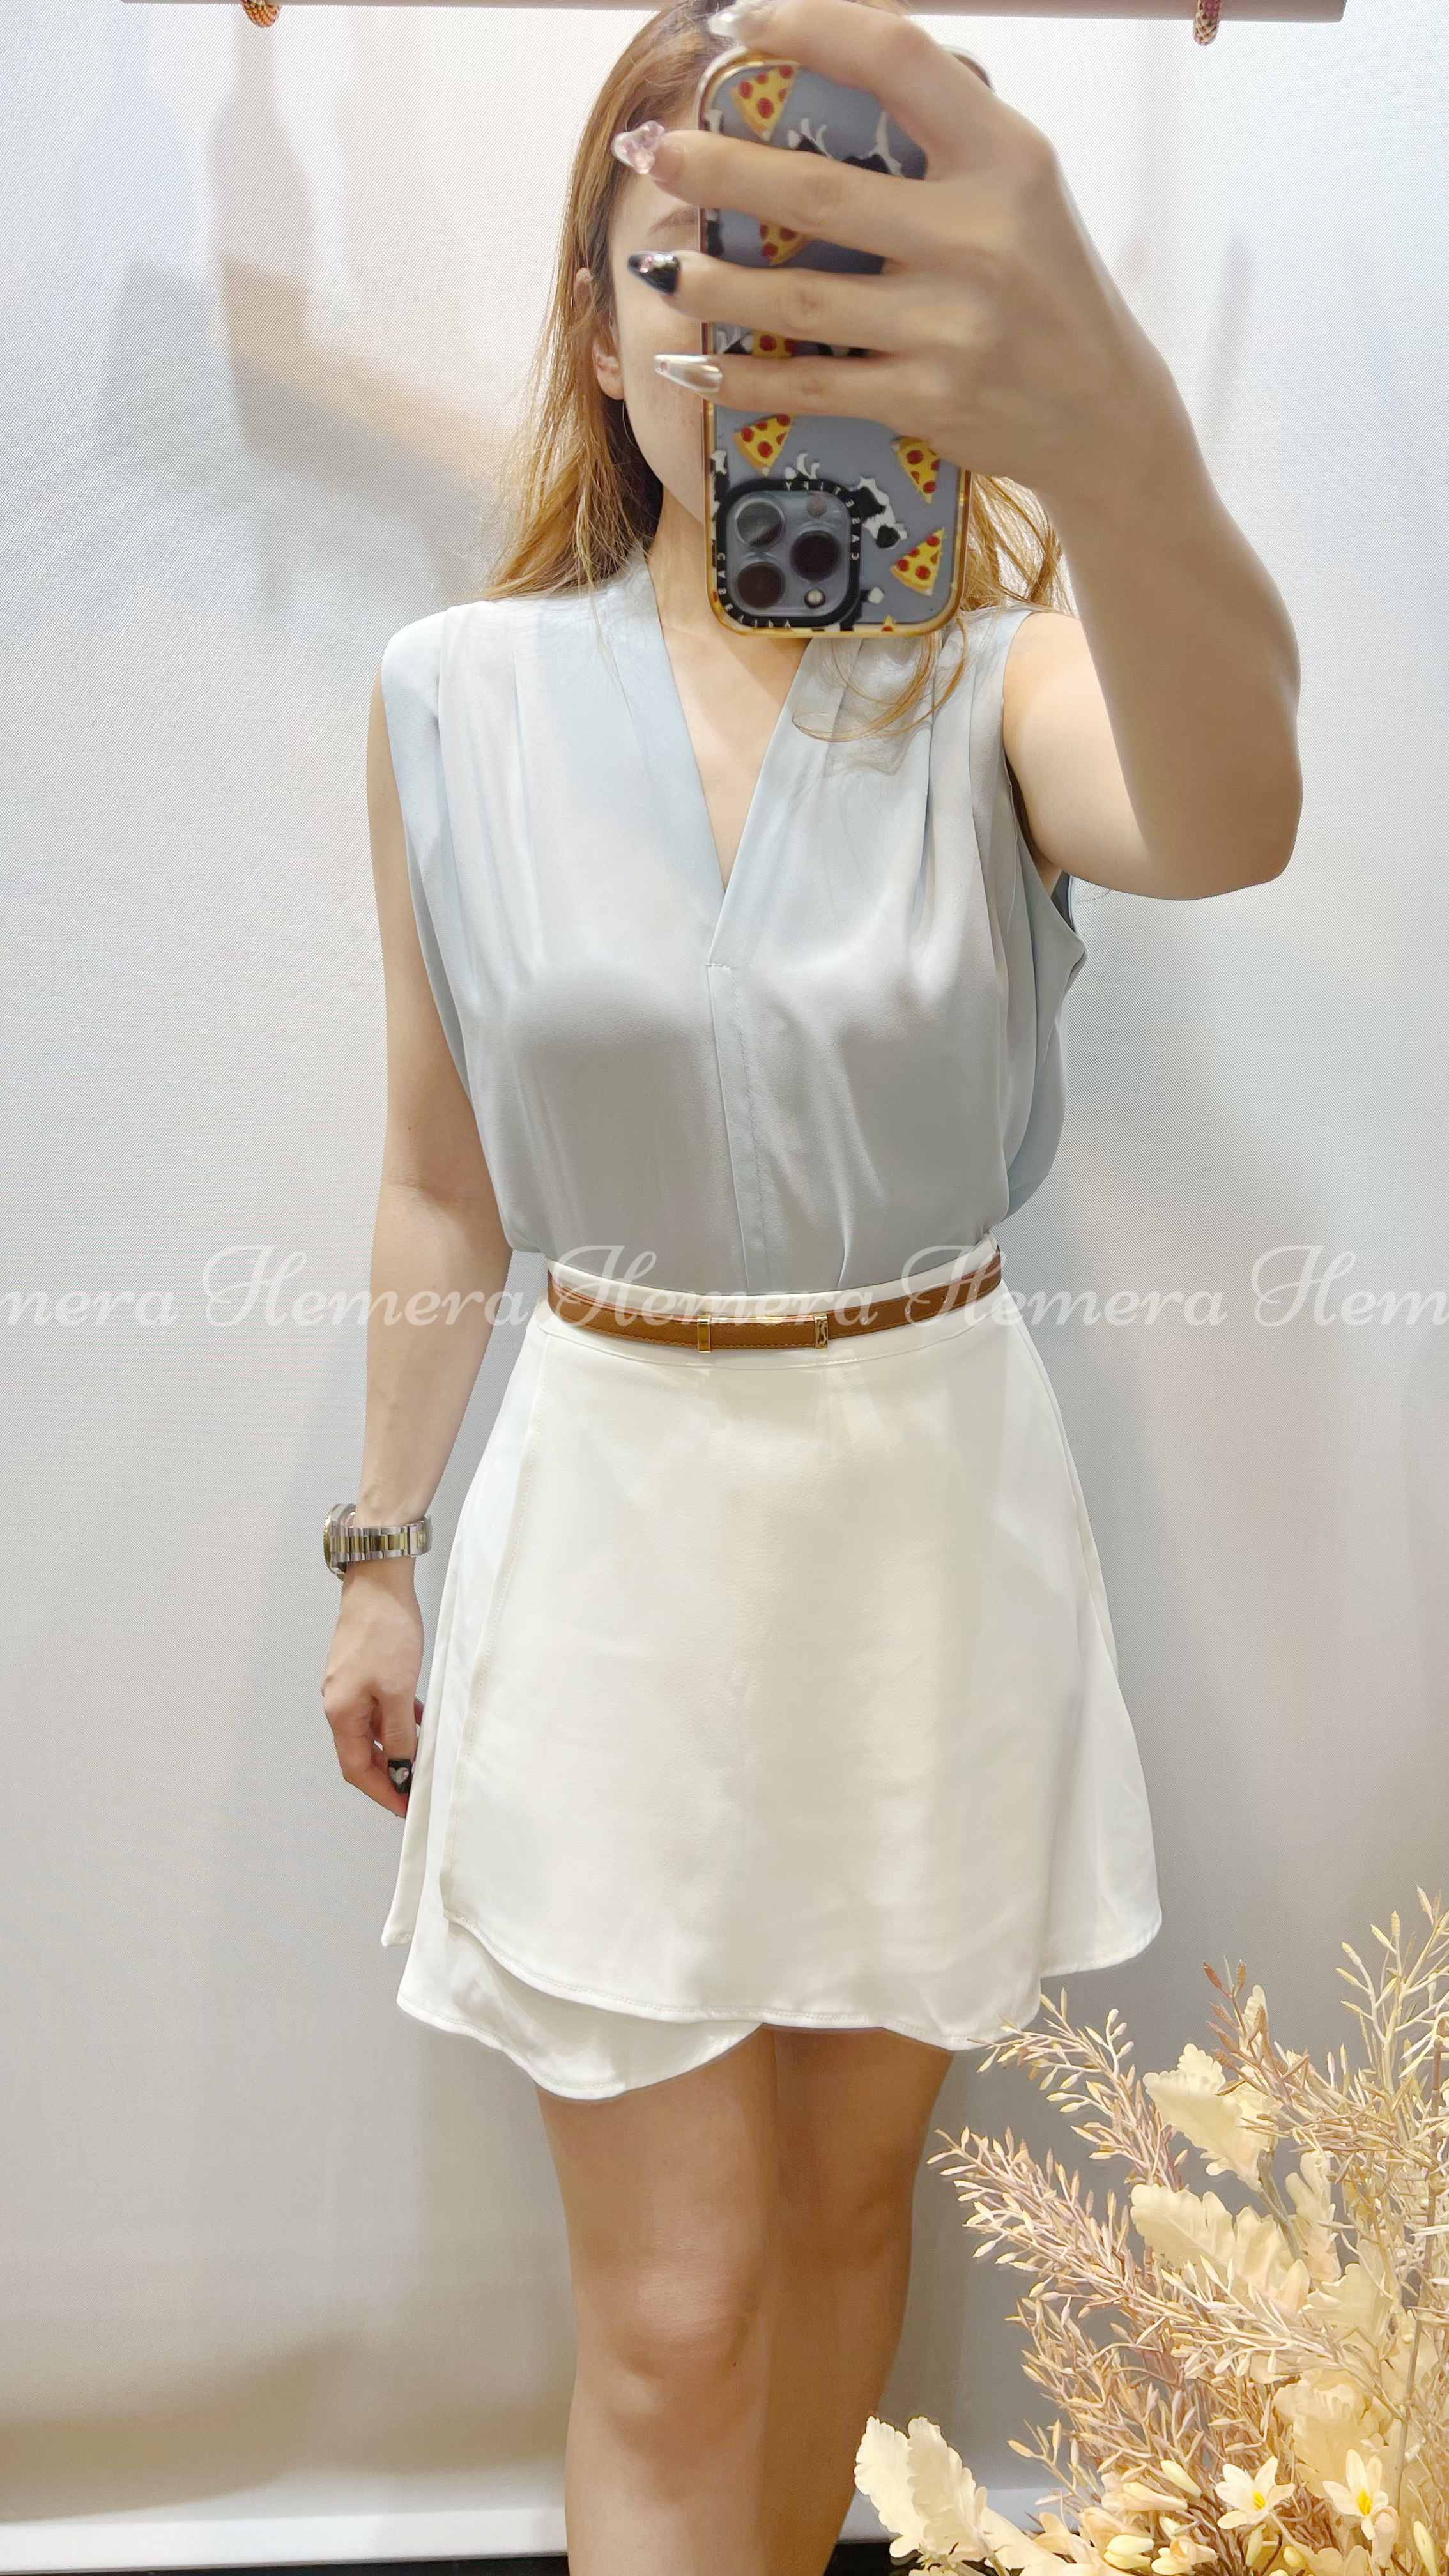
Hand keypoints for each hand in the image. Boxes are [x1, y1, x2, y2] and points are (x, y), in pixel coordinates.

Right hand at [320, 1563, 423, 1816]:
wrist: (379, 1582)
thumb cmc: (385, 1632)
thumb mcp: (397, 1689)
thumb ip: (397, 1734)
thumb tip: (400, 1770)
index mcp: (341, 1712)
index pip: (356, 1768)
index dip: (381, 1791)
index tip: (405, 1808)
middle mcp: (339, 1703)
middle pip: (360, 1753)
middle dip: (387, 1775)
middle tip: (416, 1791)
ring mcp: (349, 1687)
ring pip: (371, 1731)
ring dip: (394, 1749)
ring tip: (422, 1763)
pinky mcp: (362, 1671)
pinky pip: (378, 1708)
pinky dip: (395, 1722)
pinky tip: (419, 1723)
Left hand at [617, 0, 1181, 516]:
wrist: (1101, 410)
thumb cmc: (1043, 283)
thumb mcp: (1017, 186)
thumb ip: (940, 137)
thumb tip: (823, 76)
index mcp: (1005, 155)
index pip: (898, 59)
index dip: (810, 27)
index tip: (739, 20)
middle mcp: (980, 236)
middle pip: (819, 193)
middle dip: (718, 169)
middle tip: (651, 150)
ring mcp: (953, 325)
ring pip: (800, 300)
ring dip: (711, 286)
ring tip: (653, 268)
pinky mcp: (930, 399)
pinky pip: (814, 385)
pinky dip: (742, 381)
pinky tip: (689, 369)